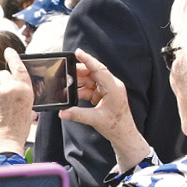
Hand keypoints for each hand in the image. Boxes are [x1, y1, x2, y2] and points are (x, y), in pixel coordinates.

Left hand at [0, 51, 35, 147]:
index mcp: (24, 89)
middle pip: (2, 74)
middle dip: (2, 82)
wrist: (4, 141)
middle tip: (3, 95)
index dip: (13, 57)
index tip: (8, 51)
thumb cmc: (18, 127)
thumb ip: (20, 92)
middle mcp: (10, 88)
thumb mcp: (27, 107)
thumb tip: (13, 84)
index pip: (18, 66)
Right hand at [65, 51, 150, 167]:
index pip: (99, 69)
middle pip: (93, 72)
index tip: (77, 52)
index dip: (88, 60)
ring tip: (66, 88)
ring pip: (90, 80)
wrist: (124, 135)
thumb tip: (62, 112)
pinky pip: (90, 88)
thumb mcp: (95, 120)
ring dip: (78, 83)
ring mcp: (108, 89)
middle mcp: (112, 85)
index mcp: (113, 87)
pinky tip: (73, 95)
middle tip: (64, 75)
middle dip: (78, 73)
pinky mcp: (104, 94)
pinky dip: (81, 91)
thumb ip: (78, 114)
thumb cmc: (116, 126)